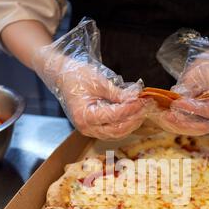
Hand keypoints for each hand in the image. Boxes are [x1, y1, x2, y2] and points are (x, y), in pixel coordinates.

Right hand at [33, 19, 145, 139]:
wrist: (61, 77)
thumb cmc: (76, 76)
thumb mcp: (98, 81)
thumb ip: (118, 93)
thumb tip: (136, 98)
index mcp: (85, 115)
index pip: (114, 116)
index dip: (131, 109)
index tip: (143, 100)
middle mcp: (86, 127)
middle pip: (117, 130)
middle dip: (134, 119)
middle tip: (147, 106)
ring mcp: (89, 130)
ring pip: (117, 133)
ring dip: (132, 123)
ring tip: (142, 110)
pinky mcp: (94, 128)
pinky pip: (113, 131)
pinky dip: (125, 124)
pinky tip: (133, 114)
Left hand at [169, 48, 208, 133]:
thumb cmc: (205, 70)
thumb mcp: (199, 74)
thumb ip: (190, 89)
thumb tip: (178, 100)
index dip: (192, 108)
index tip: (177, 103)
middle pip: (202, 127)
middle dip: (182, 122)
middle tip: (166, 115)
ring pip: (193, 131)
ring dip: (175, 125)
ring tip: (161, 117)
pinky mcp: (200, 125)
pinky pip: (187, 128)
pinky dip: (173, 124)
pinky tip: (161, 118)